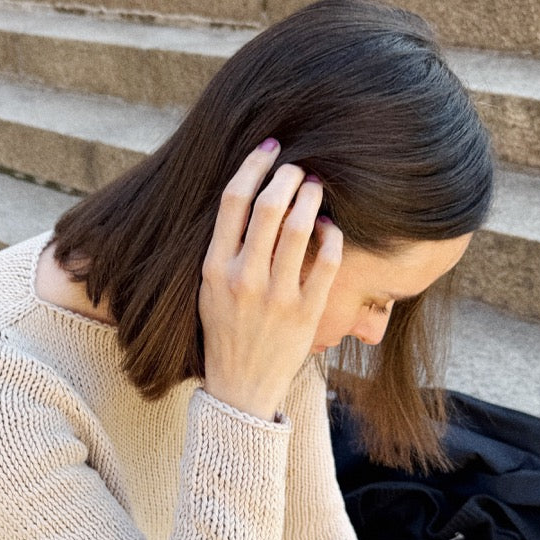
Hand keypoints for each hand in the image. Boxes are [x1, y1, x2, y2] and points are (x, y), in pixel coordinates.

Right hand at [198, 139, 341, 420]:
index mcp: (214, 268)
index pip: (233, 201)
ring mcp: (276, 296)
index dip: (253, 165)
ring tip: (317, 186)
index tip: (269, 150)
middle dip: (287, 176)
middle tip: (299, 167)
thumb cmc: (225, 333)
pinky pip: (326, 260)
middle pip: (268, 206)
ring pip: (298, 228)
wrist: (239, 390)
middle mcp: (243, 279)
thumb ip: (224, 249)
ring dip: (312, 198)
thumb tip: (248, 198)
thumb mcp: (208, 290)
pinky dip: (331, 235)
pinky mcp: (306, 312)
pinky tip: (330, 226)